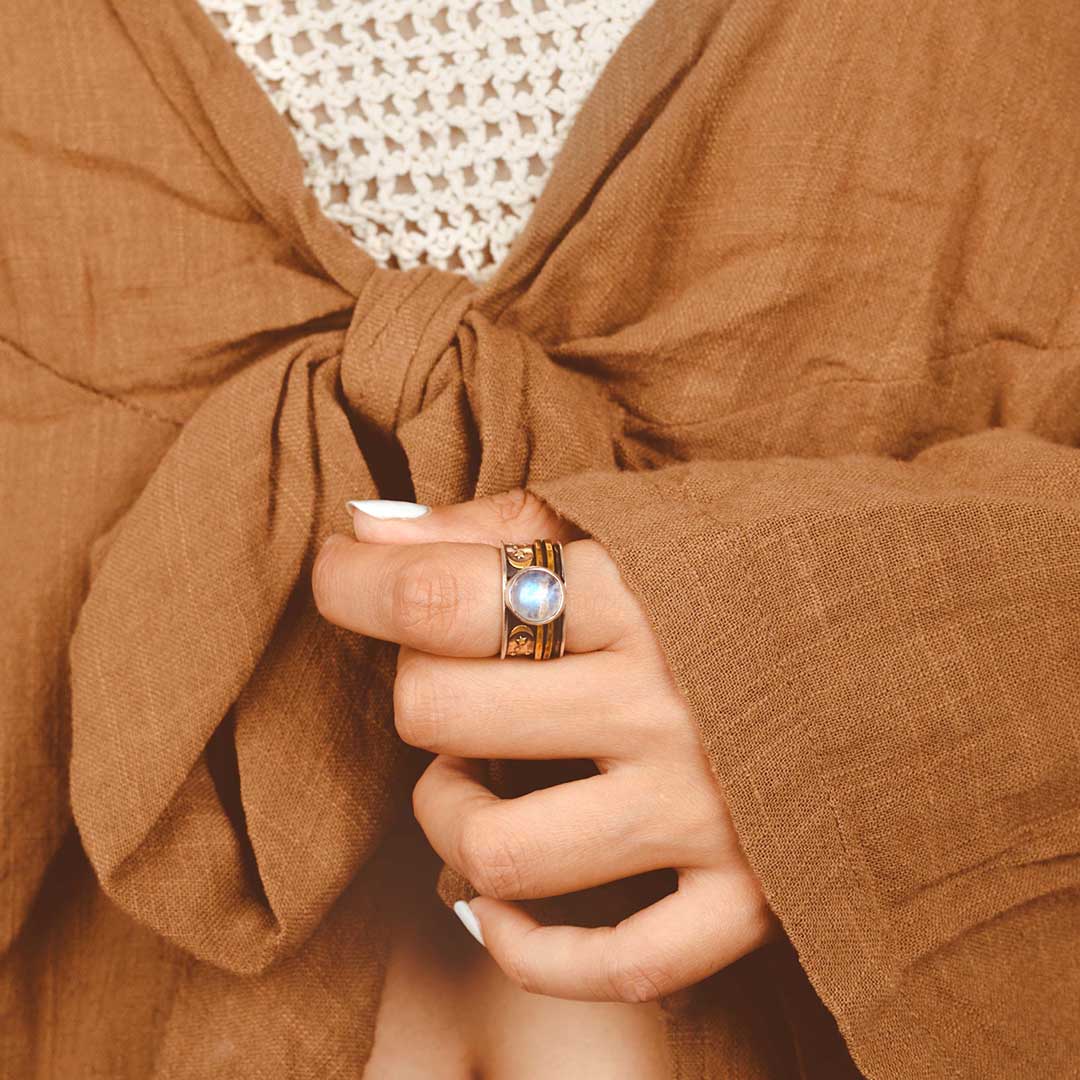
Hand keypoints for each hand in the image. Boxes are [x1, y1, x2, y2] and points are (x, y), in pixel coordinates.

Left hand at [312, 489, 780, 1002]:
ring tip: (475, 777)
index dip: (354, 582)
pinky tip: (509, 900)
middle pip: (443, 715)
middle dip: (413, 690)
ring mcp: (712, 812)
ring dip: (447, 815)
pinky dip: (528, 944)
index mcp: (644, 591)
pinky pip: (610, 963)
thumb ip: (503, 522)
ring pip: (501, 850)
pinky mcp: (750, 898)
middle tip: (451, 675)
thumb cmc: (764, 573)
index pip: (440, 595)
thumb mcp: (642, 518)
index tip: (339, 573)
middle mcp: (671, 704)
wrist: (932, 649)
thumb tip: (369, 531)